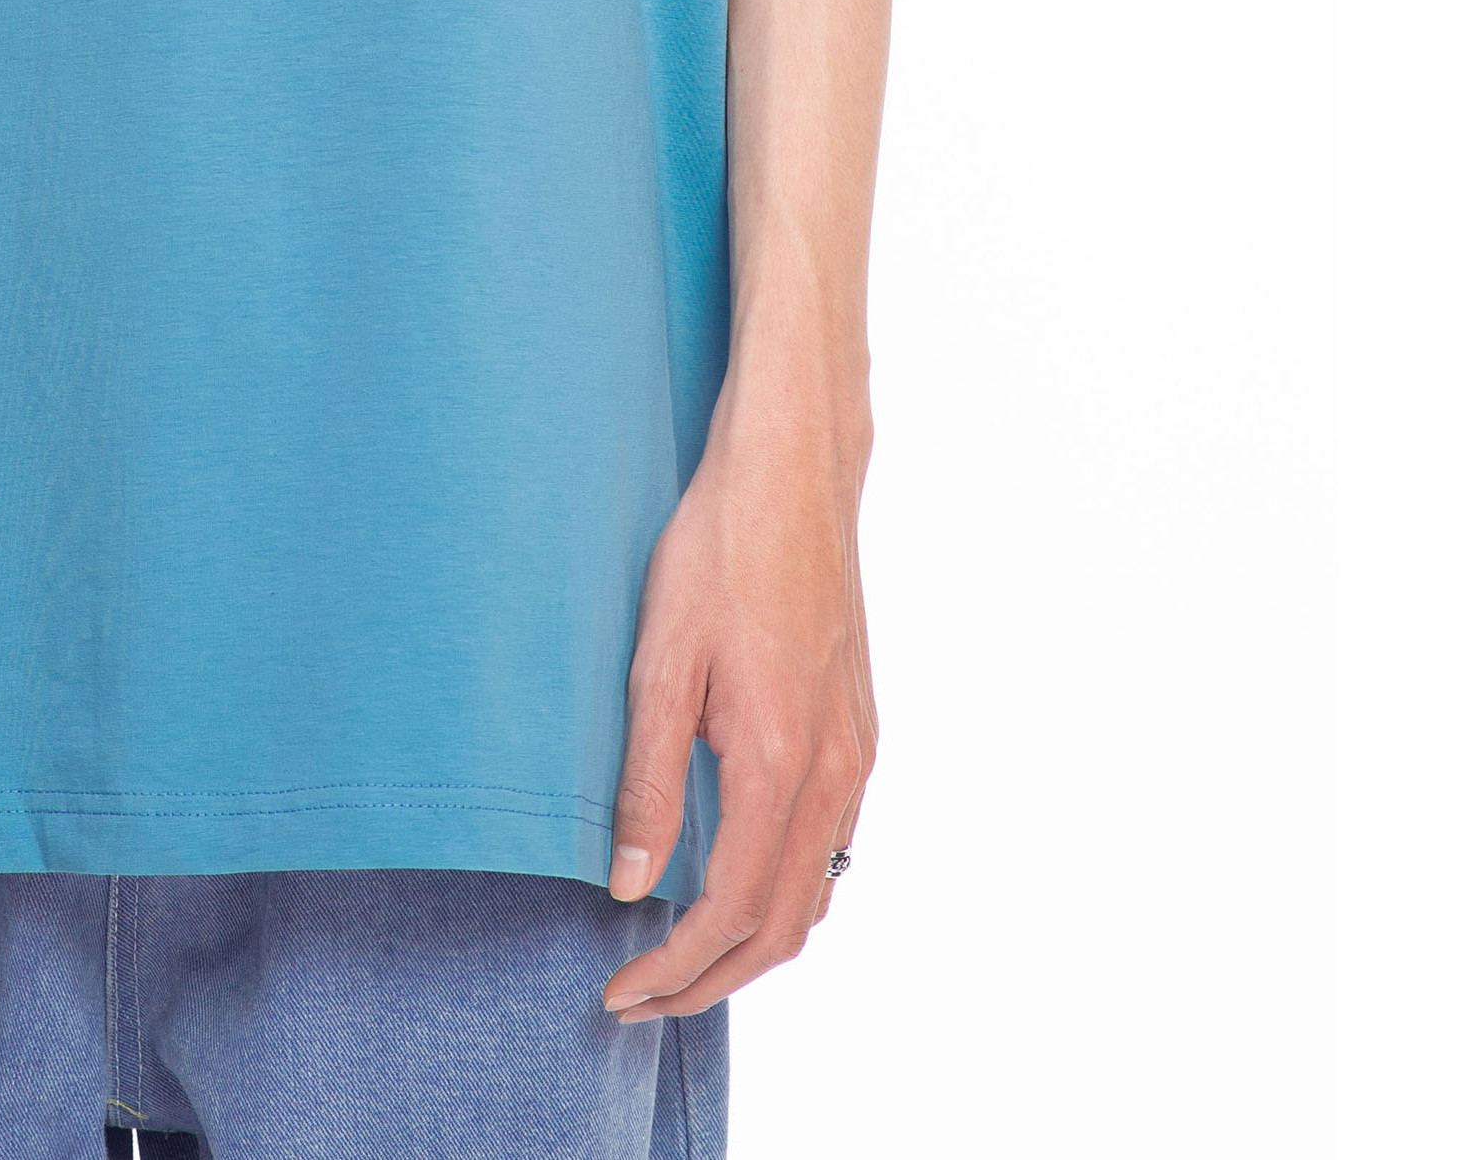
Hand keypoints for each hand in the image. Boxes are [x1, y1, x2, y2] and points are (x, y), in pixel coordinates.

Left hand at [600, 390, 876, 1020]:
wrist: (794, 476)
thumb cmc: (716, 551)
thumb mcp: (659, 661)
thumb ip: (648, 782)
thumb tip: (629, 885)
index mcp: (779, 763)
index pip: (729, 912)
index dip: (673, 967)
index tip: (618, 991)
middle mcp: (833, 774)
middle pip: (782, 927)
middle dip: (710, 979)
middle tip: (641, 1001)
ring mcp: (856, 755)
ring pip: (815, 893)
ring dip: (752, 946)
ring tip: (681, 960)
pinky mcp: (859, 731)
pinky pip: (832, 847)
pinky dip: (786, 895)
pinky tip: (739, 883)